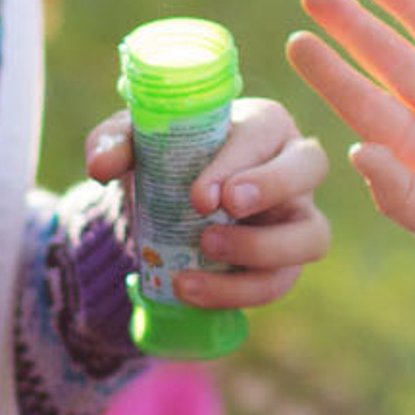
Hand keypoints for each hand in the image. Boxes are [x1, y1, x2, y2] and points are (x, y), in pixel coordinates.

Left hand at [82, 96, 332, 309]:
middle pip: (312, 166)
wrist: (163, 208)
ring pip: (311, 235)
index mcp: (263, 123)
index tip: (199, 195)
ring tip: (204, 251)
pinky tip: (191, 289)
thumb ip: (113, 141)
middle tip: (222, 210)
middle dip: (272, 187)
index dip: (237, 163)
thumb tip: (101, 165)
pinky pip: (280, 282)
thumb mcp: (133, 143)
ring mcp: (297, 217)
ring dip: (261, 249)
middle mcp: (293, 164)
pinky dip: (236, 292)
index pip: (265, 132)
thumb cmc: (164, 158)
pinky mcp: (286, 262)